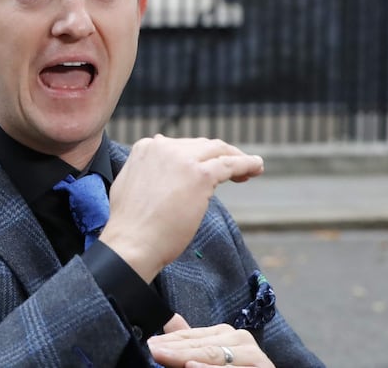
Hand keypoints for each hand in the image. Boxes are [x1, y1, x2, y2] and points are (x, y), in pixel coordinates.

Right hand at [98, 135, 262, 282]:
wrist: (132, 242)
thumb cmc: (131, 224)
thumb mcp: (131, 184)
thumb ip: (147, 170)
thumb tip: (159, 167)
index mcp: (146, 147)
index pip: (181, 146)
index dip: (199, 155)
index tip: (210, 166)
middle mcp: (163, 147)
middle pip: (202, 145)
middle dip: (221, 154)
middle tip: (236, 168)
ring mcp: (182, 159)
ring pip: (218, 150)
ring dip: (237, 157)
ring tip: (252, 167)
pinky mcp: (200, 175)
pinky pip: (230, 164)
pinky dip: (247, 163)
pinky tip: (256, 167)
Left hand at [147, 314, 274, 367]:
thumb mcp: (209, 358)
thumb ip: (190, 344)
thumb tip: (165, 326)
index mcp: (228, 334)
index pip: (192, 336)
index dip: (170, 341)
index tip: (150, 345)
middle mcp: (243, 341)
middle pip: (202, 346)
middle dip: (175, 350)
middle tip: (154, 351)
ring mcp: (255, 357)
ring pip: (215, 357)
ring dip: (190, 357)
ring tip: (168, 357)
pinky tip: (193, 367)